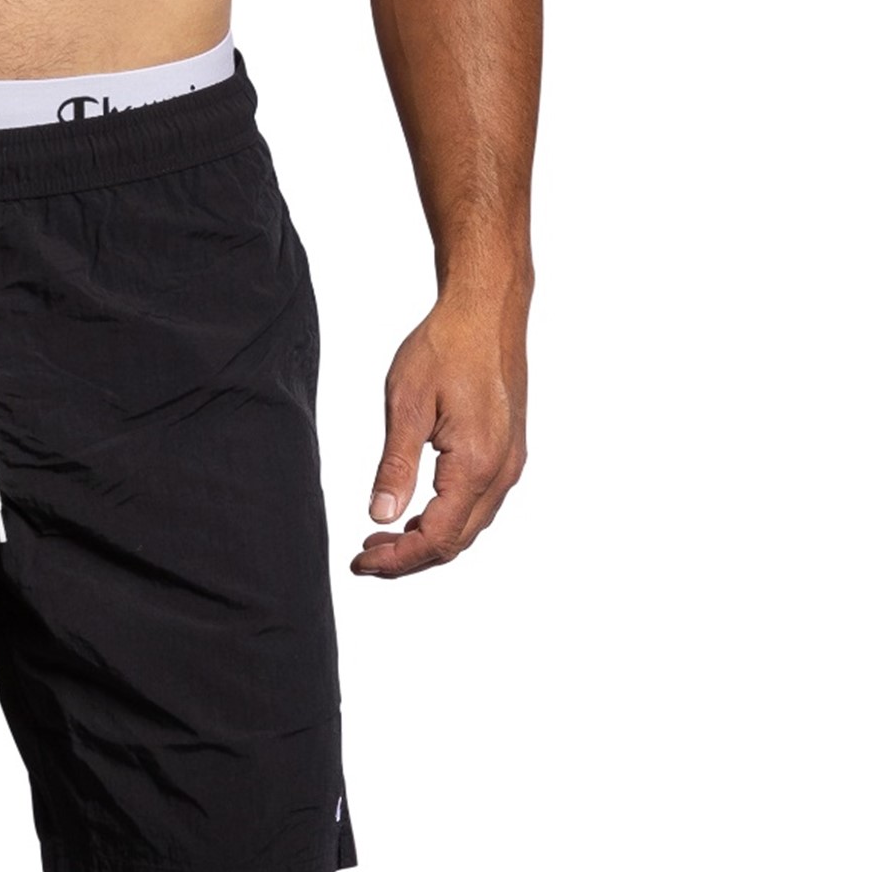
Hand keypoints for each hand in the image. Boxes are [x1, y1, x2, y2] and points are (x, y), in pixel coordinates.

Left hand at [352, 288, 527, 578]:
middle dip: (409, 557)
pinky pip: (479, 503)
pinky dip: (447, 518)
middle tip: (366, 556)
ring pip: (470, 526)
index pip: (437, 538)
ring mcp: (510, 462)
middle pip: (456, 541)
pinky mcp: (509, 451)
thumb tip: (381, 517)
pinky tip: (418, 510)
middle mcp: (502, 471)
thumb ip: (395, 466)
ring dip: (428, 539)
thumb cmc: (447, 346)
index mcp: (477, 463)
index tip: (361, 563)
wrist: (488, 309)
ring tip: (384, 537)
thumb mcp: (408, 403)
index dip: (397, 559)